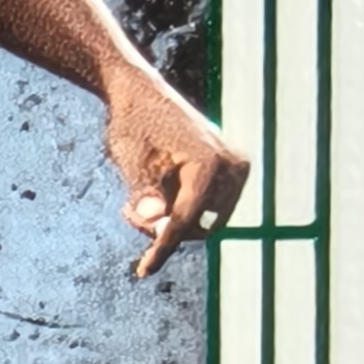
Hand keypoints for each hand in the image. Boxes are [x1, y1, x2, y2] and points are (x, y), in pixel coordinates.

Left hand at [104, 66, 251, 278]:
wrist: (140, 92)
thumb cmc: (132, 123)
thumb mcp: (130, 160)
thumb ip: (144, 193)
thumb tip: (158, 221)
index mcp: (211, 163)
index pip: (186, 220)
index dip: (161, 248)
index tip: (142, 271)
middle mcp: (233, 166)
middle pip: (198, 226)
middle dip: (163, 229)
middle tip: (127, 212)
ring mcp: (236, 168)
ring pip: (203, 221)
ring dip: (171, 220)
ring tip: (137, 200)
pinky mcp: (232, 171)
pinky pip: (207, 207)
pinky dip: (181, 208)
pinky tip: (156, 191)